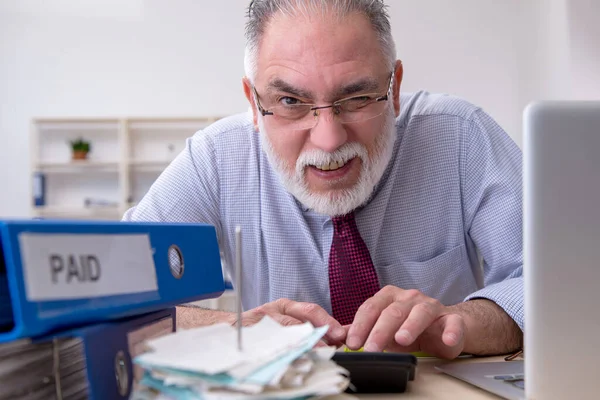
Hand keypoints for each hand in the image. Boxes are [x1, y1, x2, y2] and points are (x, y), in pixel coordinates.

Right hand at [232, 298, 346, 345]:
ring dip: (301, 342)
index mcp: (284, 307)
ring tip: (315, 352)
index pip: (310, 310)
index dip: (327, 321)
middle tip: (331, 344)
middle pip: (298, 319)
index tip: (340, 334)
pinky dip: (278, 350)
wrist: (223, 327)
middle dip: (318, 331)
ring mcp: (259, 323)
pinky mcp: (247, 334)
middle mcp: (272, 311)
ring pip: (283, 330)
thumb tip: (338, 337)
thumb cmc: (257, 327)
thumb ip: (307, 327)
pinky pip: (265, 342)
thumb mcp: (282, 321)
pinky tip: (288, 358)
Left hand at [345, 286, 465, 358]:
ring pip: (421, 312)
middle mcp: (410, 298)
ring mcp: (432, 306)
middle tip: (371, 348)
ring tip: (402, 340)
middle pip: (393, 311)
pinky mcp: (453, 319)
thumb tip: (338, 336)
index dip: (360, 325)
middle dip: (380, 331)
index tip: (352, 343)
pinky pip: (453, 323)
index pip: (371, 308)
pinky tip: (447, 341)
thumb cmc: (410, 327)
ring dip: (411, 326)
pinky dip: (451, 331)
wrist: (447, 327)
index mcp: (389, 297)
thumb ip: (363, 330)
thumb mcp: (384, 328)